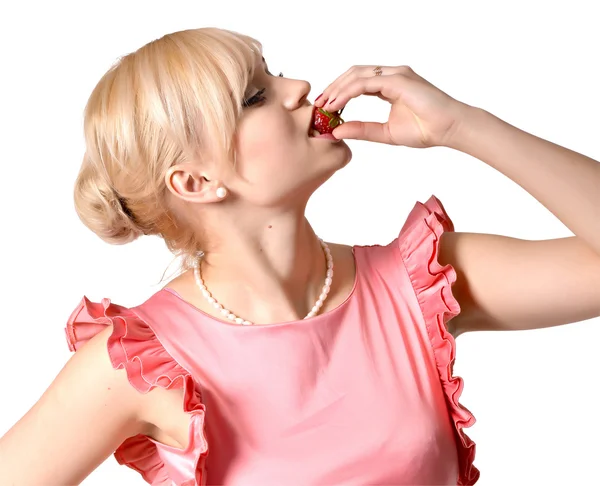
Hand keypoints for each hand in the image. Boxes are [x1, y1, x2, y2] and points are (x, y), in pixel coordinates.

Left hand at [314, 65, 471, 147]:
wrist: (449, 129)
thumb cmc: (425, 130)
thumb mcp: (385, 133)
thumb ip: (362, 130)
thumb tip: (336, 132)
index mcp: (389, 85)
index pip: (357, 82)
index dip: (338, 92)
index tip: (324, 107)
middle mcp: (392, 75)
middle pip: (353, 73)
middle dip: (333, 87)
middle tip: (319, 104)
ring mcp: (395, 75)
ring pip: (357, 74)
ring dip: (337, 88)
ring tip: (324, 104)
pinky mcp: (398, 80)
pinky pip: (365, 82)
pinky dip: (348, 92)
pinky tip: (336, 104)